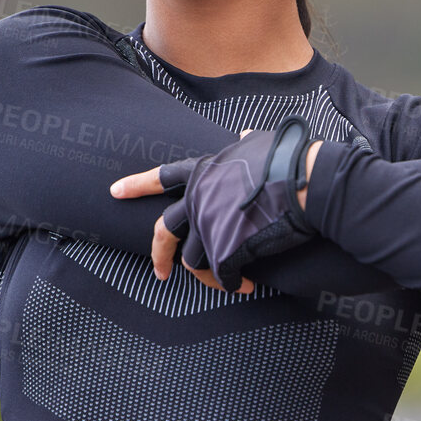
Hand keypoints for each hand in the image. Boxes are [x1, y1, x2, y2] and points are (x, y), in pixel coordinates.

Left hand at [109, 123, 324, 288]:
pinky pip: (221, 274)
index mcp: (205, 171)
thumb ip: (246, 143)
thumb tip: (244, 136)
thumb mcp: (261, 143)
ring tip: (227, 281)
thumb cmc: (288, 159)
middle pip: (164, 230)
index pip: (163, 176)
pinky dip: (231, 283)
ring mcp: (209, 224)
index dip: (137, 185)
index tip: (115, 192)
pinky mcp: (226, 248)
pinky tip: (244, 284)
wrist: (305, 181)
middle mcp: (199, 198)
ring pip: (193, 259)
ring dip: (209, 275)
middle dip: (158, 254)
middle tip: (158, 272)